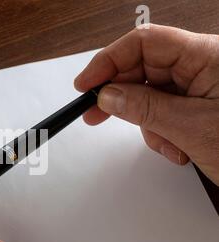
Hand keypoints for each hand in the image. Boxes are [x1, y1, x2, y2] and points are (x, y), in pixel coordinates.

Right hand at [75, 24, 218, 184]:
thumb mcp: (193, 129)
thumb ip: (146, 108)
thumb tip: (109, 95)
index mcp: (208, 57)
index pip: (145, 43)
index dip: (109, 60)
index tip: (86, 84)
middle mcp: (203, 66)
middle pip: (143, 68)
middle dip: (121, 96)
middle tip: (95, 113)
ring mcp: (201, 85)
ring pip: (150, 94)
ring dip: (148, 124)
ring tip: (168, 145)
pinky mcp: (198, 104)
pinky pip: (163, 110)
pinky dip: (161, 132)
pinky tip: (176, 147)